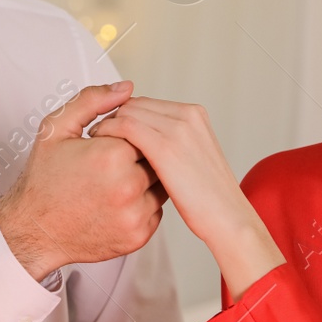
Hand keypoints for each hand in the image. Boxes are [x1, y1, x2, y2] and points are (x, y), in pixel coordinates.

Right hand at [0, 81, 167, 280]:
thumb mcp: (56, 129)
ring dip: (143, 180)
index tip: (105, 145)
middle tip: (107, 166)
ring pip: (160, 184)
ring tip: (112, 183)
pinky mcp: (139, 236)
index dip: (124, 136)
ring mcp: (135, 215)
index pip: (142, 131)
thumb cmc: (43, 183)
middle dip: (135, 157)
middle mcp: (127, 187)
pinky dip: (142, 204)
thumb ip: (92, 100)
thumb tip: (126, 88)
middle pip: (155, 157)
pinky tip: (115, 202)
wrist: (33, 231)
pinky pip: (156, 210)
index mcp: (112, 156)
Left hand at [89, 97, 283, 298]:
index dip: (124, 115)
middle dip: (112, 116)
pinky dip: (107, 131)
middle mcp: (186, 115)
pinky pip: (125, 126)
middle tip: (97, 135)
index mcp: (194, 115)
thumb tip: (146, 140)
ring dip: (107, 123)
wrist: (226, 218)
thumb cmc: (208, 198)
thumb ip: (173, 142)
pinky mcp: (165, 146)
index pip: (146, 103)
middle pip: (135, 104)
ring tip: (95, 142)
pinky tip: (99, 147)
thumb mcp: (193, 160)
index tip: (110, 129)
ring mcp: (177, 129)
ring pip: (127, 111)